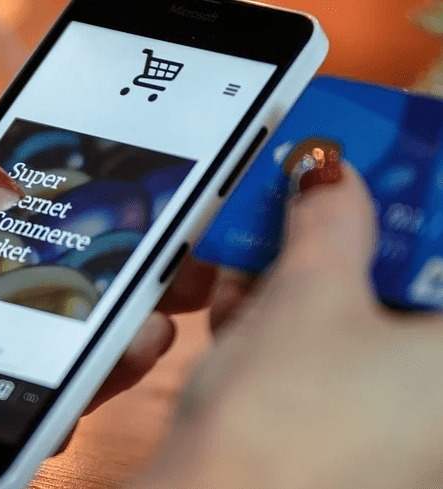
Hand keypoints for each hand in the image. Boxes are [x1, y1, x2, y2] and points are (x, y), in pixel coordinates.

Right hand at [136, 167, 442, 488]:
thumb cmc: (283, 426)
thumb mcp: (307, 296)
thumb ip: (330, 221)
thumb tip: (331, 178)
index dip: (419, 200)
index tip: (385, 171)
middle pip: (409, 289)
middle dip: (354, 242)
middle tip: (309, 206)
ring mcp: (406, 430)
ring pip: (369, 327)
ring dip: (309, 287)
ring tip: (251, 267)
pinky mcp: (358, 443)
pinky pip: (340, 369)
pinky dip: (297, 337)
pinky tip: (242, 319)